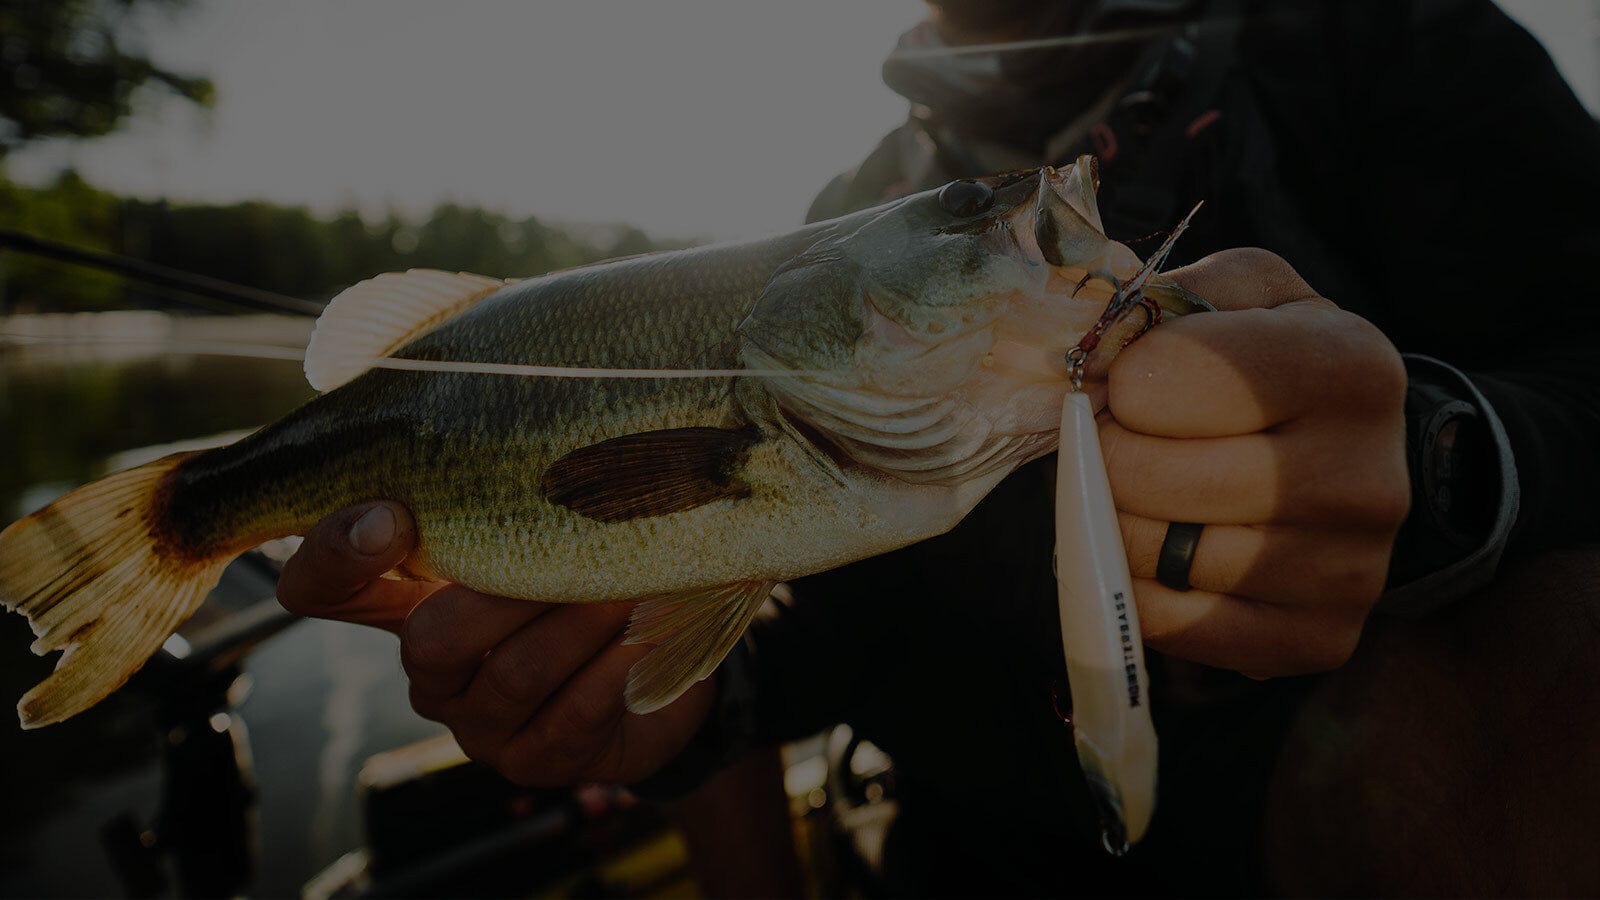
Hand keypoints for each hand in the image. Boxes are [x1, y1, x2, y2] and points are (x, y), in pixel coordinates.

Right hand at [276, 502, 714, 784]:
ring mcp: (479, 723)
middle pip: (429, 640)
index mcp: (411, 603)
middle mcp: (431, 669)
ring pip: (513, 673)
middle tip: (571, 549)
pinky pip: (571, 715)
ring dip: (577, 623)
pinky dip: (614, 668)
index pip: (322, 589)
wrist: (655, 684)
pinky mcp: (536, 761)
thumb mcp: (547, 533)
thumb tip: (539, 415)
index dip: (335, 554)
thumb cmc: (587, 588)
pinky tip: (646, 633)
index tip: (391, 514)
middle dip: (505, 595)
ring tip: (628, 586)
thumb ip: (518, 492)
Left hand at [1103, 248, 1409, 676]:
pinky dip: (1138, 590)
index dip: (1115, 382)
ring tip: (1145, 493)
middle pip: (1142, 475)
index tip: (1128, 383)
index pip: (1154, 381)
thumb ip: (1156, 301)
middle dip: (1104, 454)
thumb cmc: (1276, 361)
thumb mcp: (1236, 295)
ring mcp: (1349, 572)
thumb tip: (1081, 354)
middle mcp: (1365, 477)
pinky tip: (1164, 553)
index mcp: (1349, 366)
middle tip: (1121, 442)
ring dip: (1114, 522)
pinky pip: (1169, 625)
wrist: (1355, 453)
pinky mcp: (1318, 641)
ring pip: (1147, 553)